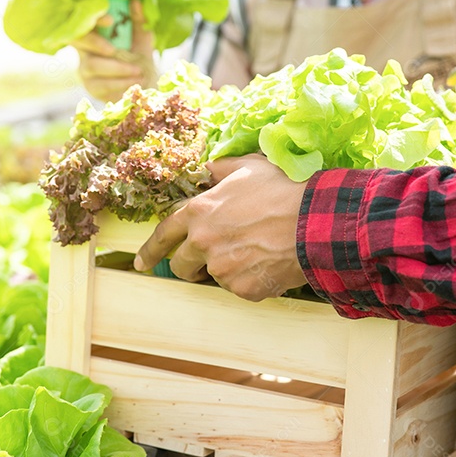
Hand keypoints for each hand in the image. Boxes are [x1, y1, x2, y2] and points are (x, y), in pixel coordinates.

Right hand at [69, 0, 156, 101]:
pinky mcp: (91, 86)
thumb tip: (136, 1)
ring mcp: (85, 67)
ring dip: (117, 68)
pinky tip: (135, 81)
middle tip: (114, 50)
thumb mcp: (142, 35)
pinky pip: (100, 84)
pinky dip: (120, 83)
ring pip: (91, 65)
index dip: (93, 18)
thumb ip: (138, 20)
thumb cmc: (139, 53)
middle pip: (76, 40)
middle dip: (95, 43)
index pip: (84, 19)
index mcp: (94, 30)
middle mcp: (84, 47)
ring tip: (138, 71)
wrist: (144, 81)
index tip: (110, 20)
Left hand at [134, 154, 308, 301]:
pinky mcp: (242, 289)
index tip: (141, 262)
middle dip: (190, 264)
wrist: (314, 222)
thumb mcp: (249, 167)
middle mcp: (203, 242)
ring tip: (255, 250)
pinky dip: (251, 279)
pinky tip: (270, 262)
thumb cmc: (284, 190)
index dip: (149, 250)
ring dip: (226, 268)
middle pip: (181, 265)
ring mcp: (221, 269)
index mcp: (199, 212)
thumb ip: (221, 170)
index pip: (163, 235)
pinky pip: (240, 288)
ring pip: (214, 276)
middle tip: (212, 258)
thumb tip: (208, 170)